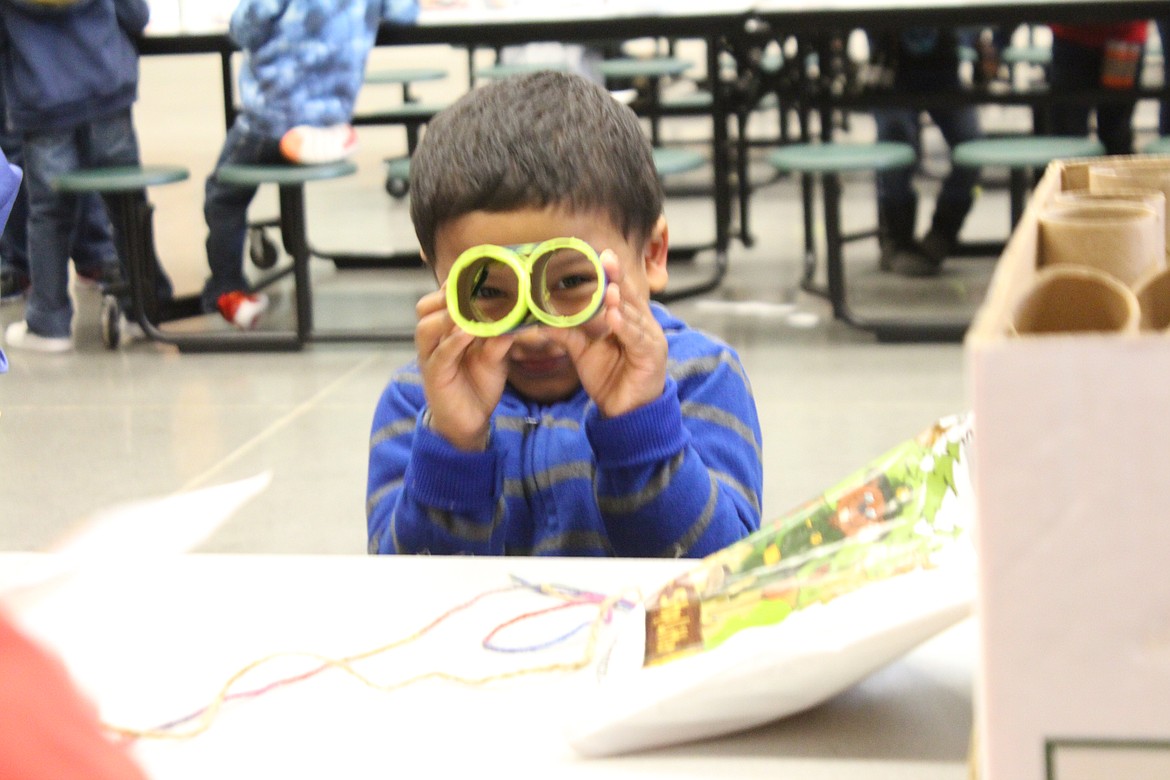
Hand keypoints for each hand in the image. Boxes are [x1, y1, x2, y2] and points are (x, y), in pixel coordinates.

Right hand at [415, 286, 513, 450]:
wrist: (471, 421)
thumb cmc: (479, 383)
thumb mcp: (494, 356)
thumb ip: (500, 336)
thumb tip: (517, 316)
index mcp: (445, 331)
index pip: (439, 300)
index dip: (452, 285)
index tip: (473, 274)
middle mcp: (433, 341)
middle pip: (425, 308)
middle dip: (445, 295)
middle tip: (469, 288)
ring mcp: (430, 358)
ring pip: (427, 328)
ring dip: (447, 315)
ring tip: (467, 309)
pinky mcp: (434, 376)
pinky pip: (440, 354)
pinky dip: (453, 341)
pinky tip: (467, 333)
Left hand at [542, 249, 666, 417]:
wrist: (624, 413)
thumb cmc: (610, 379)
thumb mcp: (584, 352)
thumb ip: (568, 334)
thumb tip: (542, 321)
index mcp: (628, 320)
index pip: (620, 292)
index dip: (612, 273)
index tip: (601, 255)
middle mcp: (643, 326)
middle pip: (630, 298)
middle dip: (618, 278)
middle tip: (606, 259)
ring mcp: (650, 340)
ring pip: (634, 317)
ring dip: (621, 302)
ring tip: (609, 289)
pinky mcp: (651, 357)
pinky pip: (637, 339)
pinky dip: (626, 328)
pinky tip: (615, 318)